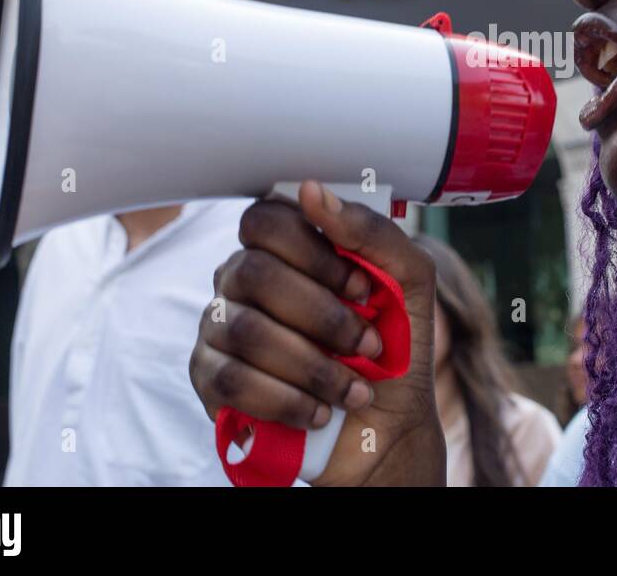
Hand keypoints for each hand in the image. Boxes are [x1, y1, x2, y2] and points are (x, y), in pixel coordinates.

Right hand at [190, 180, 443, 485]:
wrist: (387, 425)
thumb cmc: (395, 347)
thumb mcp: (407, 281)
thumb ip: (370, 231)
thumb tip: (314, 192)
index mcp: (286, 248)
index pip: (267, 220)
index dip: (315, 252)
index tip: (363, 288)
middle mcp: (243, 280)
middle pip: (255, 274)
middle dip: (322, 316)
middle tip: (366, 345)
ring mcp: (220, 327)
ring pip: (246, 331)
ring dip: (312, 366)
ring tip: (351, 389)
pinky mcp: (209, 378)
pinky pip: (231, 379)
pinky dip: (285, 399)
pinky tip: (318, 410)